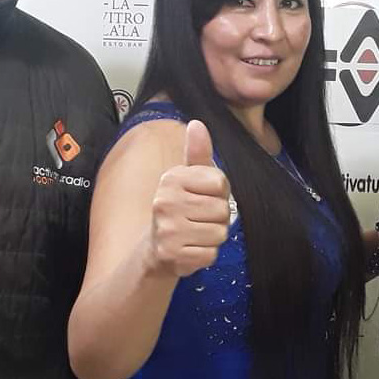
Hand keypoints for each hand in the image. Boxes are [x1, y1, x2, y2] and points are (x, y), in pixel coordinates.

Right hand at [146, 120, 231, 277]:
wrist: (156, 249)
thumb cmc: (180, 209)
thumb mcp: (189, 179)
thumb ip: (198, 154)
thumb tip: (197, 124)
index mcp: (171, 178)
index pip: (220, 183)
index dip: (219, 194)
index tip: (203, 198)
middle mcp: (165, 201)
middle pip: (222, 210)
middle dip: (218, 218)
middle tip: (199, 219)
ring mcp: (167, 229)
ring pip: (219, 233)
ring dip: (213, 237)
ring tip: (195, 234)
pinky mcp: (171, 254)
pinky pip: (210, 254)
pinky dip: (205, 255)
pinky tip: (191, 249)